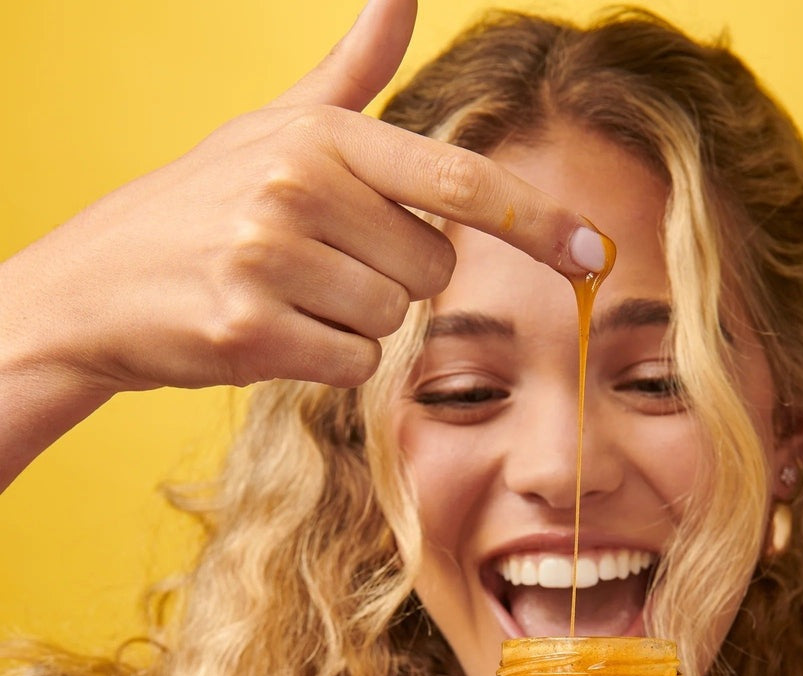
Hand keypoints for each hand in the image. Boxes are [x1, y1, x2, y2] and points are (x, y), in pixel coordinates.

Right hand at [0, 0, 604, 488]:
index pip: (459, 181)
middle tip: (323, 263)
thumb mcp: (275, 126)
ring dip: (355, 319)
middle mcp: (299, 187)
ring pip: (392, 320)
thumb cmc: (204, 203)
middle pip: (433, 270)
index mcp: (321, 135)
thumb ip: (353, 71)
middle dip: (396, 278)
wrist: (100, 283)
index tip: (590, 253)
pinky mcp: (251, 331)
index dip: (535, 221)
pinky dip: (324, 358)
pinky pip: (351, 363)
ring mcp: (270, 259)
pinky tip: (271, 328)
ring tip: (288, 292)